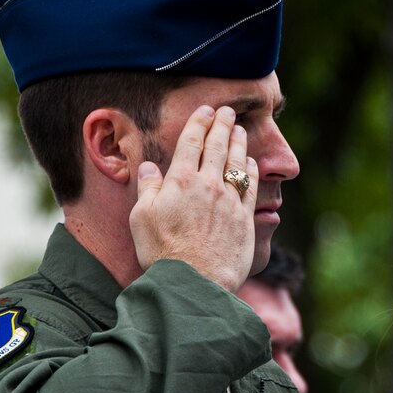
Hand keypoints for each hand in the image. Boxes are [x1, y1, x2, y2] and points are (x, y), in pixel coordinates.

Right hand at [129, 105, 259, 291]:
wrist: (196, 282)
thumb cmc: (163, 253)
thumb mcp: (141, 219)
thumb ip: (147, 189)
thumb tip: (148, 168)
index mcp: (181, 181)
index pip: (192, 142)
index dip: (199, 122)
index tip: (205, 111)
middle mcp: (208, 185)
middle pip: (218, 146)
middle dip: (222, 124)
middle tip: (226, 111)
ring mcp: (230, 201)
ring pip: (237, 162)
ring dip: (238, 142)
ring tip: (239, 129)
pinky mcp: (245, 218)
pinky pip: (251, 186)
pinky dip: (251, 170)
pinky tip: (250, 162)